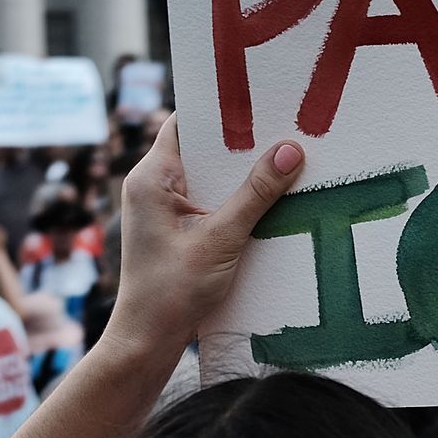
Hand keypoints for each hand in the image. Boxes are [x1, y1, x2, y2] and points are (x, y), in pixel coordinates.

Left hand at [104, 114, 302, 352]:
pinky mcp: (177, 227)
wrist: (146, 341)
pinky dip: (237, 195)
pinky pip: (211, 198)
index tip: (261, 97)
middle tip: (286, 124)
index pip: (186, 122)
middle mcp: (154, 185)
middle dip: (242, 139)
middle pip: (203, 146)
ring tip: (286, 156)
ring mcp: (165, 207)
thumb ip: (256, 194)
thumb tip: (290, 150)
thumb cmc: (170, 292)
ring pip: (210, 174)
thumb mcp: (221, 240)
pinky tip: (271, 196)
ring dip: (243, 170)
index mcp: (152, 177)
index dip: (221, 108)